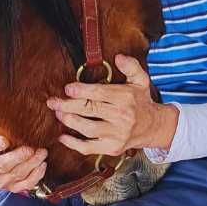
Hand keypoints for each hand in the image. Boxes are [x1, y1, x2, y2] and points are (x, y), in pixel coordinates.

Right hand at [0, 136, 46, 192]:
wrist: (4, 153)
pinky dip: (37, 175)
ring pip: (17, 174)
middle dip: (18, 157)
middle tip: (31, 148)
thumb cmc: (2, 136)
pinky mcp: (13, 188)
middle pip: (2, 165)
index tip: (5, 140)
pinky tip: (42, 164)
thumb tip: (9, 113)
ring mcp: (0, 181)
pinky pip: (27, 184)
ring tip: (42, 152)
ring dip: (32, 163)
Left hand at [47, 53, 178, 156]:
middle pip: (90, 110)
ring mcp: (116, 134)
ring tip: (58, 113)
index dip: (81, 91)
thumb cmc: (141, 101)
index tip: (67, 88)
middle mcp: (121, 117)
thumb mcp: (141, 80)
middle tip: (53, 102)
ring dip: (69, 121)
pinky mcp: (112, 148)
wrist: (153, 127)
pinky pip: (89, 148)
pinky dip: (74, 144)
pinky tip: (63, 137)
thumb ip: (131, 66)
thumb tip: (118, 57)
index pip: (99, 93)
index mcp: (125, 98)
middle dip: (68, 105)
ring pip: (87, 129)